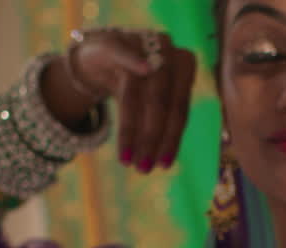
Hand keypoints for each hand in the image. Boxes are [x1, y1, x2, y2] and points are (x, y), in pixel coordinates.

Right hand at [51, 28, 197, 172]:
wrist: (100, 53)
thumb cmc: (135, 83)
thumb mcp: (151, 101)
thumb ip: (161, 121)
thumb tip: (162, 161)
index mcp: (185, 67)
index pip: (180, 111)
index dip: (172, 140)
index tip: (163, 166)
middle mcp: (168, 53)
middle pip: (162, 104)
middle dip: (152, 140)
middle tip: (143, 168)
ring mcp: (142, 45)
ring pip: (139, 92)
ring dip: (132, 129)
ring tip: (127, 158)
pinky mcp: (116, 41)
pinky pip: (124, 54)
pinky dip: (134, 62)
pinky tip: (140, 72)